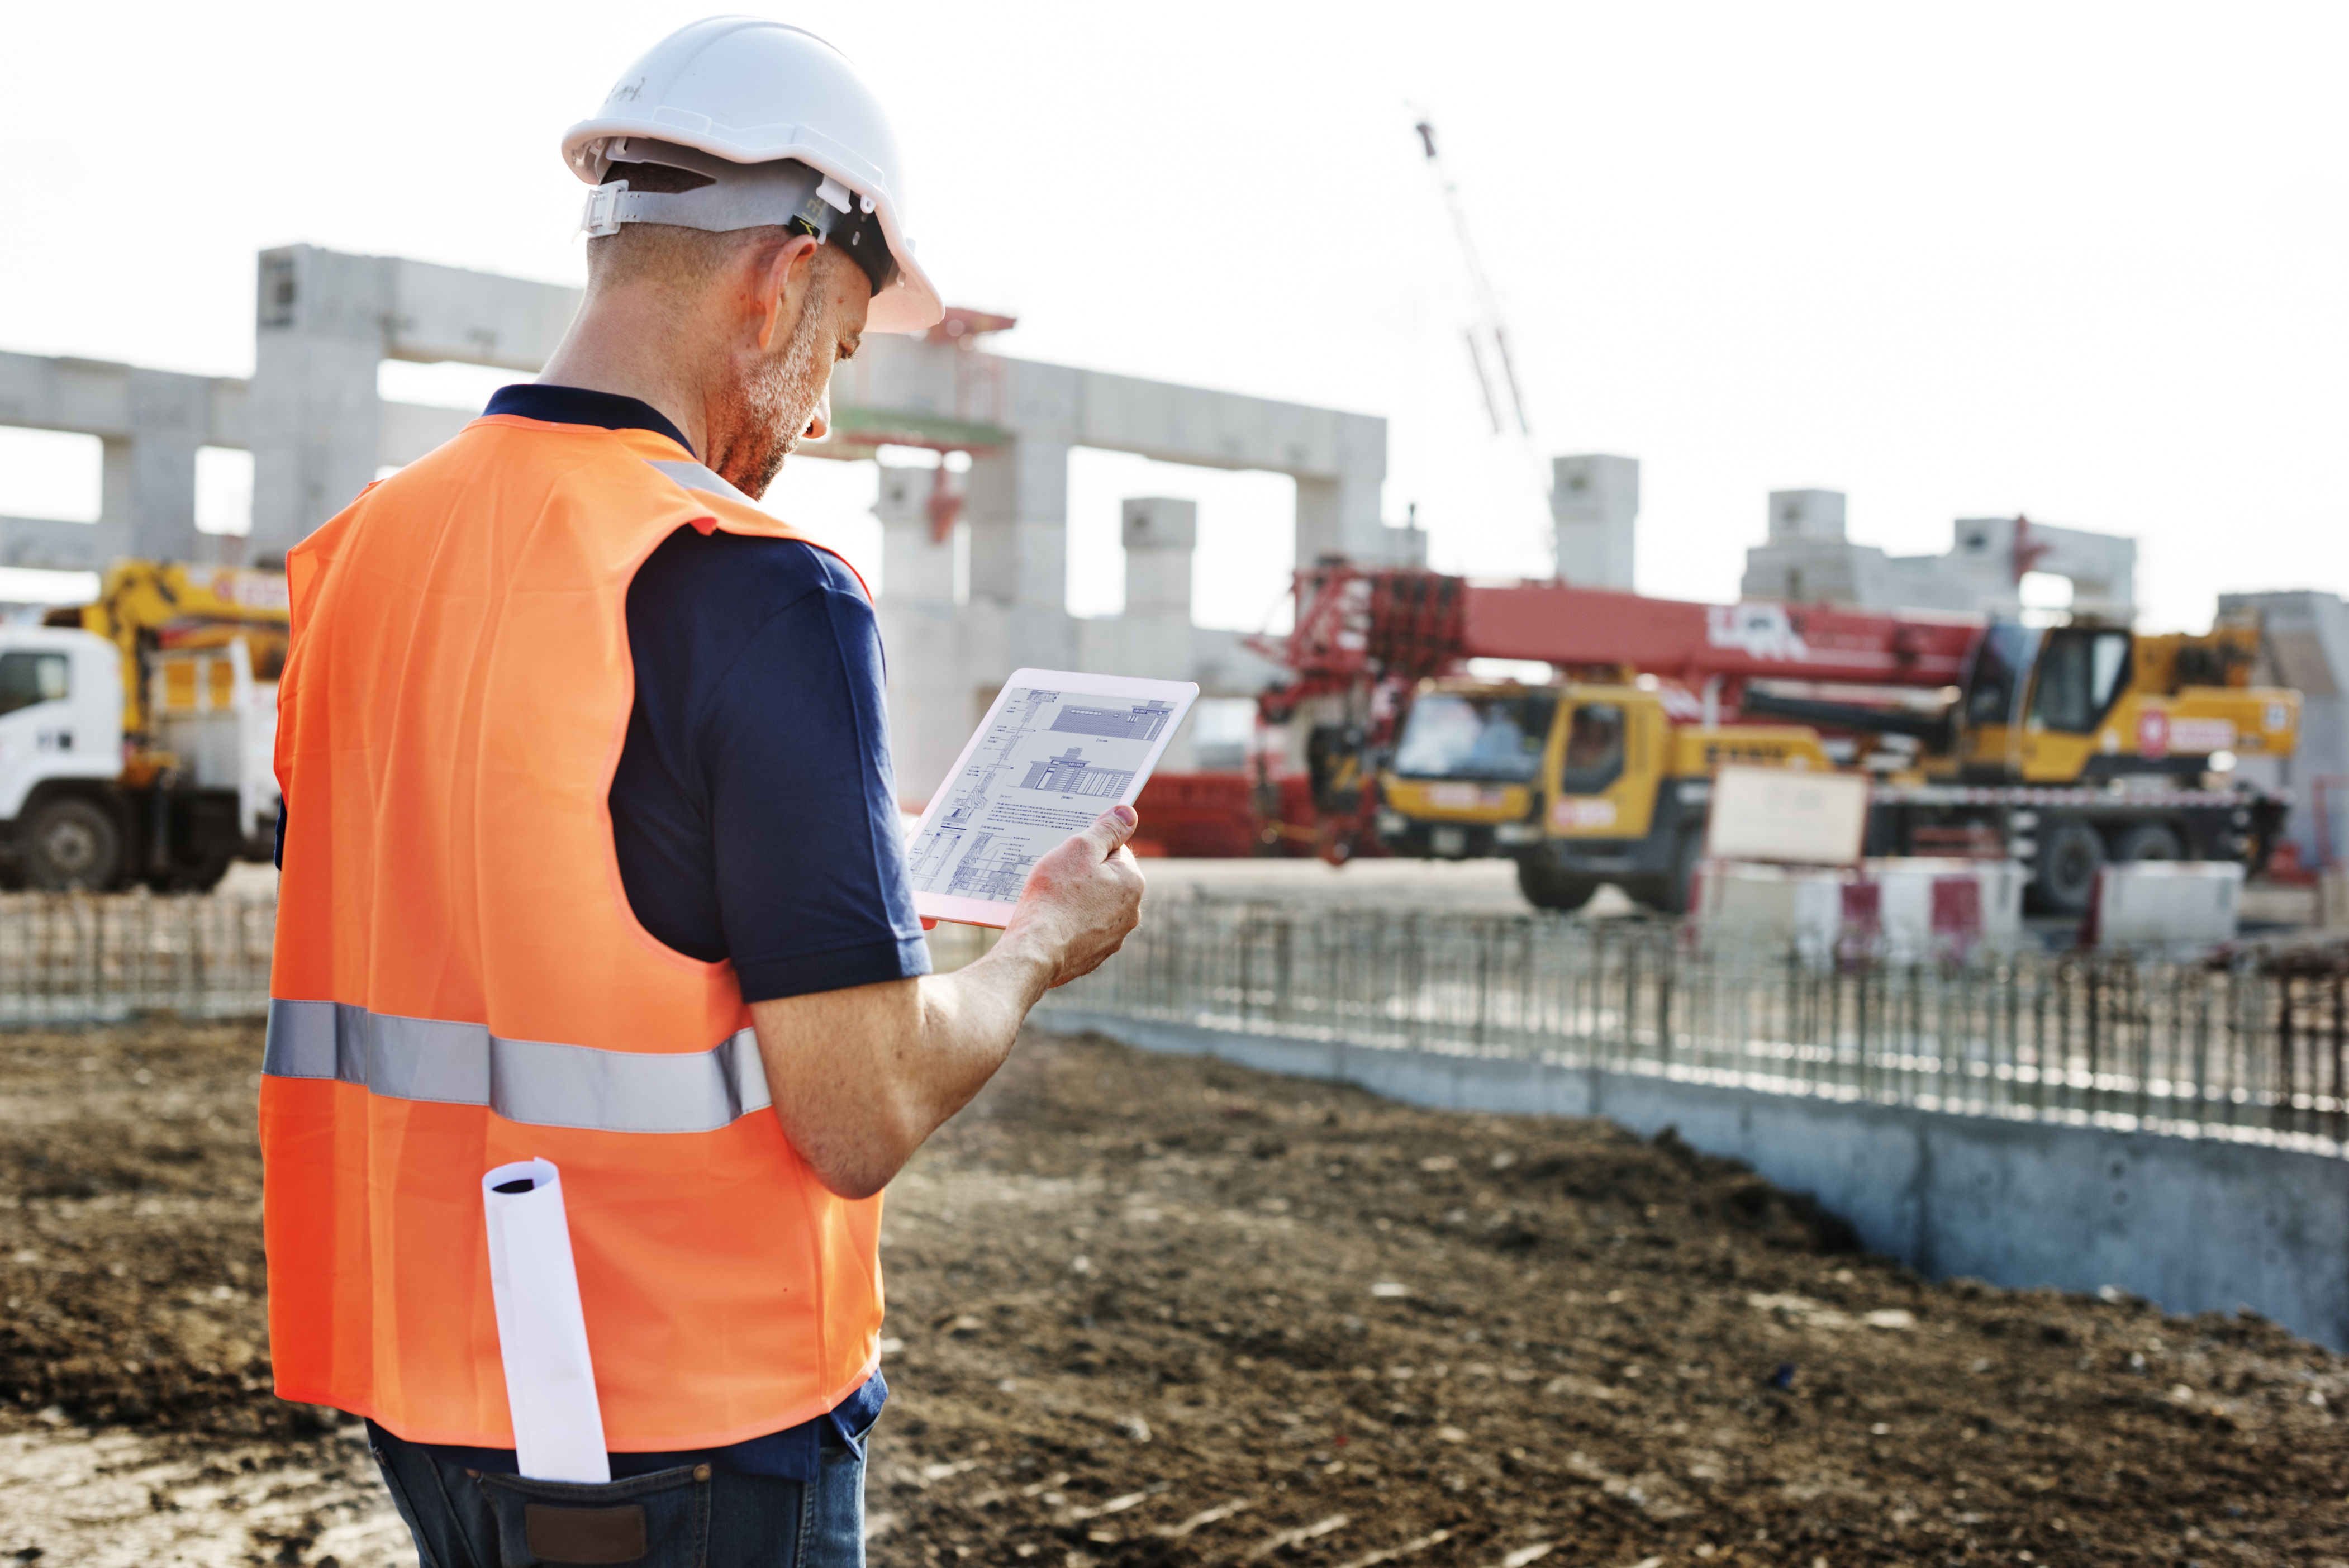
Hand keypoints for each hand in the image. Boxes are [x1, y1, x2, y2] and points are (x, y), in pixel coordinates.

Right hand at [1001, 804, 1145, 988]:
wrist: (1035, 950)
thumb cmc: (1055, 896)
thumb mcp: (1079, 848)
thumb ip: (1107, 829)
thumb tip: (1128, 813)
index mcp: (1132, 883)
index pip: (1115, 851)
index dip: (1089, 849)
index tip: (1068, 855)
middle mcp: (1130, 913)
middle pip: (1106, 880)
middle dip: (1083, 875)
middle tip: (1056, 877)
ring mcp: (1112, 938)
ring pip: (1093, 906)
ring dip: (1076, 901)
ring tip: (1050, 901)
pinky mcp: (1093, 956)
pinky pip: (1081, 931)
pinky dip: (1068, 925)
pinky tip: (1049, 923)